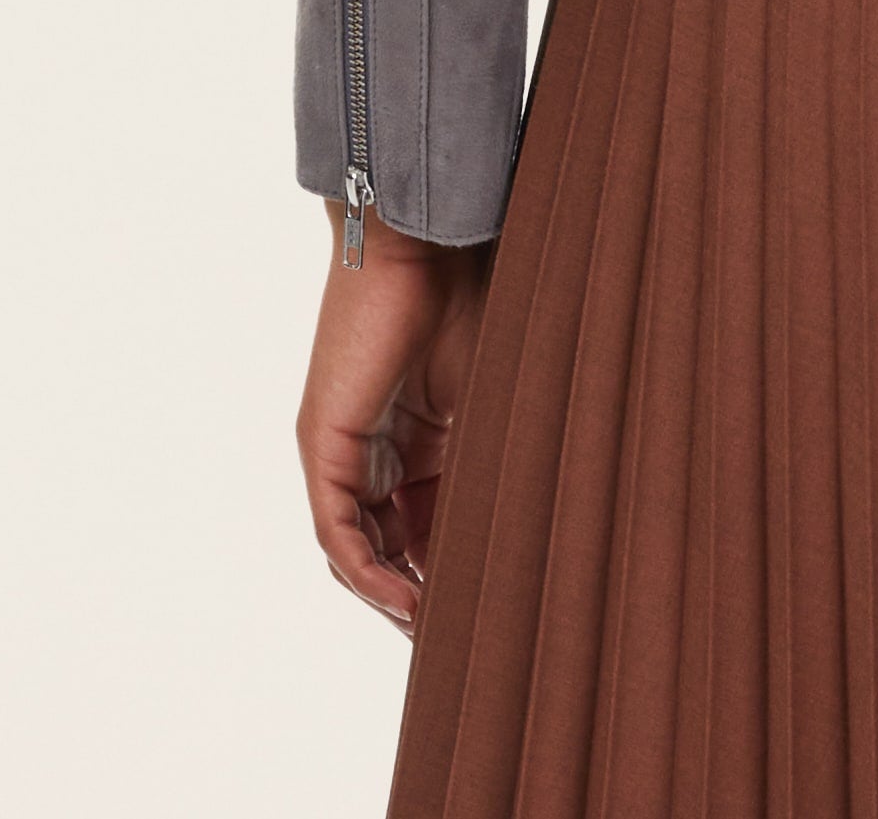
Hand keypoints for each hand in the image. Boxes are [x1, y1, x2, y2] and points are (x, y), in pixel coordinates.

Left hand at [297, 205, 492, 633]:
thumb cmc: (478, 294)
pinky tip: (405, 600)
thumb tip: (552, 514)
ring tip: (437, 633)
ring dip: (395, 596)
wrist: (430, 237)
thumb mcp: (496, 397)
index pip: (426, 527)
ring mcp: (345, 449)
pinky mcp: (326, 443)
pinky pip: (338, 531)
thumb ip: (501, 454)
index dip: (452, 573)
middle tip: (465, 640)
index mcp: (416, 440)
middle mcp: (374, 450)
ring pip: (361, 549)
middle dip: (423, 597)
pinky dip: (367, 572)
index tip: (490, 611)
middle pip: (391, 547)